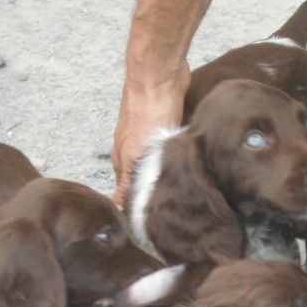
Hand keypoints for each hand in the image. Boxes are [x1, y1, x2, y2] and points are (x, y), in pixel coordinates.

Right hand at [111, 60, 189, 208]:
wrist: (159, 74)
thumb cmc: (147, 111)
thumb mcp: (136, 154)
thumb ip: (129, 181)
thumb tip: (118, 206)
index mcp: (123, 160)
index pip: (125, 195)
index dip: (133, 212)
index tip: (146, 232)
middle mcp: (134, 151)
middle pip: (142, 182)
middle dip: (152, 200)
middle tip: (168, 221)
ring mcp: (150, 138)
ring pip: (157, 167)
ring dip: (167, 181)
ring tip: (181, 200)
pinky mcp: (167, 126)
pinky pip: (170, 150)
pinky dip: (177, 161)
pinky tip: (188, 170)